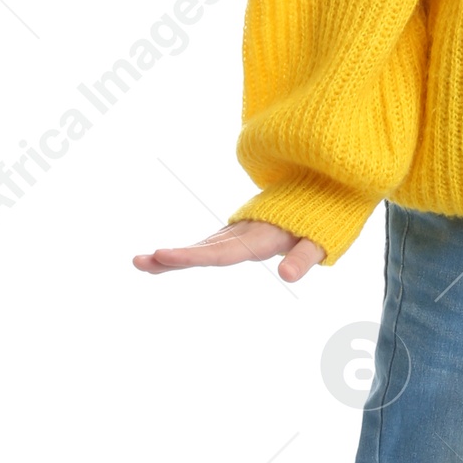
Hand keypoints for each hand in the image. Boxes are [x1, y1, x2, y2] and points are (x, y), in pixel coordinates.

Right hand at [132, 220, 324, 280]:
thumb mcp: (319, 239)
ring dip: (172, 256)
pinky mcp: (237, 235)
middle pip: (205, 249)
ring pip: (202, 246)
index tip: (162, 255)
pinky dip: (185, 254)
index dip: (192, 256)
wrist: (321, 187)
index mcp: (259, 237)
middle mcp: (242, 233)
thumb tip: (286, 276)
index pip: (222, 252)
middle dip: (174, 257)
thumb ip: (304, 257)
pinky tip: (159, 262)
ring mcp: (237, 233)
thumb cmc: (322, 219)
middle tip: (140, 261)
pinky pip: (208, 246)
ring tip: (140, 263)